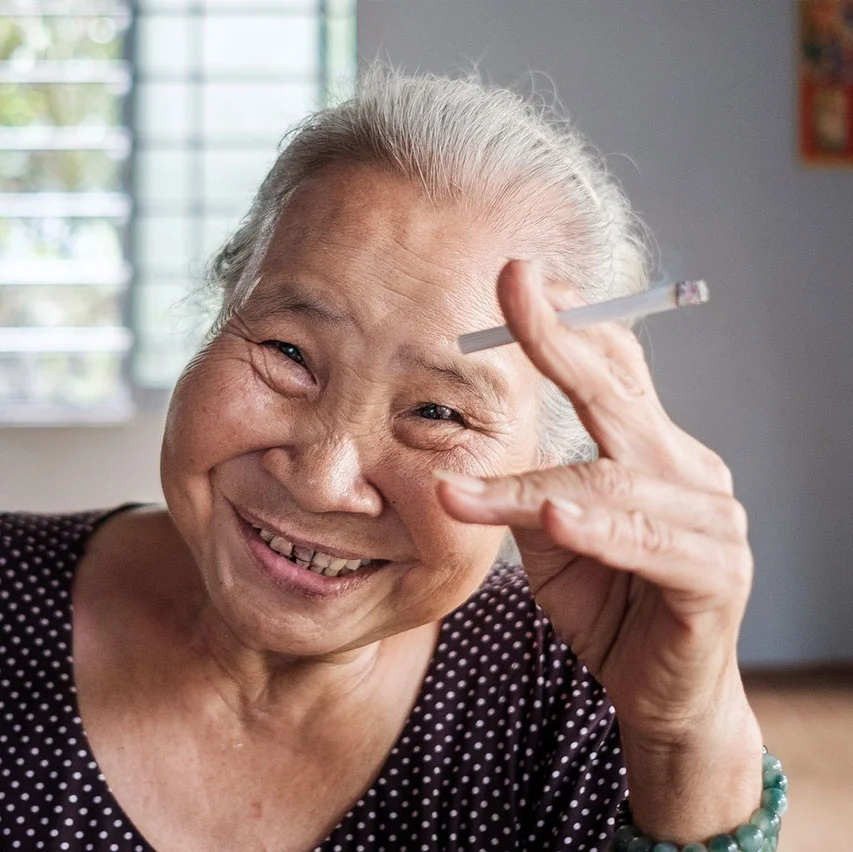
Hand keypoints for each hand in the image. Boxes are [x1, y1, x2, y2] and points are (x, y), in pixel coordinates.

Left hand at [436, 260, 755, 744]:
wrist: (659, 692)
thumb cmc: (608, 606)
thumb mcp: (557, 540)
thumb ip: (533, 489)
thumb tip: (490, 447)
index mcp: (652, 451)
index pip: (617, 372)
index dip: (574, 324)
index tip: (526, 279)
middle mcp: (688, 470)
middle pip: (617, 396)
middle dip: (559, 340)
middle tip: (515, 286)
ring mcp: (711, 519)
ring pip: (607, 483)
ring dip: (529, 488)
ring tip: (462, 491)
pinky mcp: (716, 574)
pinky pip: (646, 543)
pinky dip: (598, 531)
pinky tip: (560, 519)